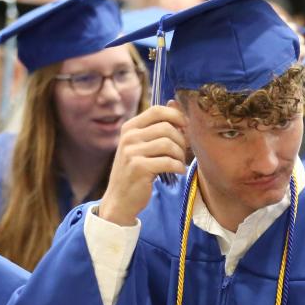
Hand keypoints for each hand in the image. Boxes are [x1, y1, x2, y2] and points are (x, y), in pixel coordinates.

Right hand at [96, 105, 187, 225]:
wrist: (119, 200)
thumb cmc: (135, 171)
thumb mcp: (141, 146)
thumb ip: (156, 127)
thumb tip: (176, 104)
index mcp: (130, 128)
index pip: (157, 110)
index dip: (176, 116)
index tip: (185, 127)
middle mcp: (129, 137)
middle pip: (167, 128)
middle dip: (181, 140)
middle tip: (182, 152)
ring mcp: (132, 152)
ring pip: (169, 144)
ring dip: (180, 155)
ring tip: (179, 163)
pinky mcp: (139, 168)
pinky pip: (168, 161)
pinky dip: (178, 167)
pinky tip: (177, 172)